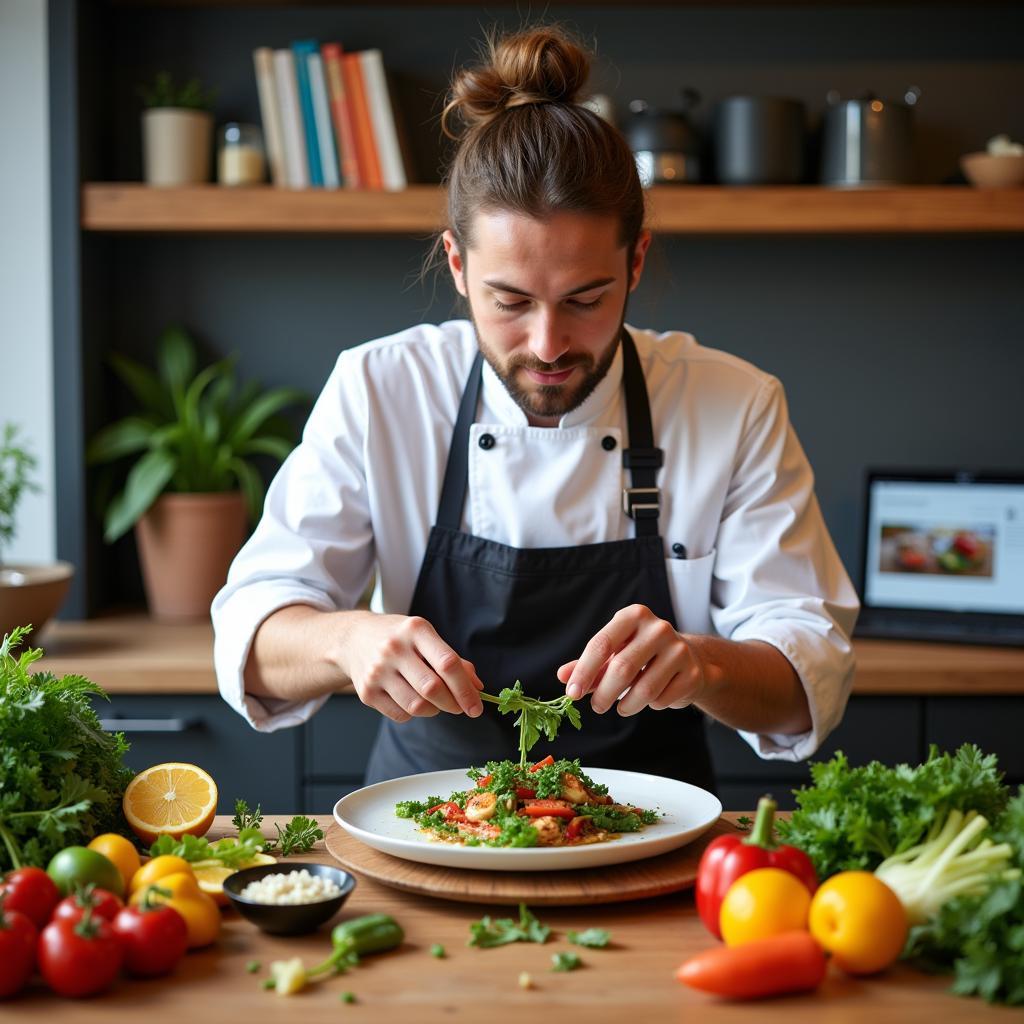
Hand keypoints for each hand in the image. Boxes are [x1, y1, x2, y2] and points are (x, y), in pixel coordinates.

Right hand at [336, 611, 483, 722]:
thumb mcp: (426, 637)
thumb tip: (477, 687)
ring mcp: (377, 671)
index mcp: (415, 629)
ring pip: (417, 706)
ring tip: (435, 701)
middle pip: (432, 688)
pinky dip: (413, 714)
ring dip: (434, 710)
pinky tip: (412, 699)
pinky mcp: (366, 692)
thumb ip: (453, 660)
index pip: (448, 663)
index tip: (476, 706)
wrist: (353, 639)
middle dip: (453, 704)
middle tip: (460, 707)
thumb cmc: (400, 638)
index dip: (466, 689)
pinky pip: (400, 715)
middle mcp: (393, 648)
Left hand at [557, 604, 706, 715]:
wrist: (689, 658)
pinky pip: (662, 700)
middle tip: (596, 707)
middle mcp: (658, 628)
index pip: (602, 644)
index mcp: (634, 616)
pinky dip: (651, 706)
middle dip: (603, 694)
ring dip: (626, 705)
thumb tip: (563, 676)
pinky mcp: (692, 673)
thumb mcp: (614, 653)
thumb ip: (587, 664)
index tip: (572, 694)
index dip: (584, 671)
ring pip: (644, 689)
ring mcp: (679, 650)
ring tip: (621, 707)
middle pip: (622, 668)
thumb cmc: (642, 654)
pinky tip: (652, 698)